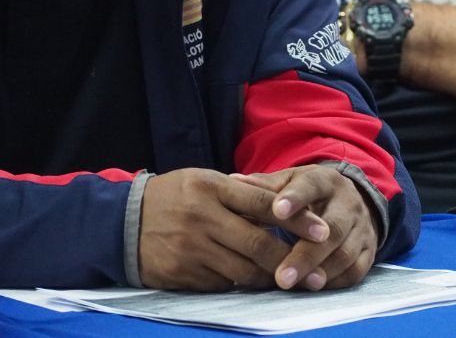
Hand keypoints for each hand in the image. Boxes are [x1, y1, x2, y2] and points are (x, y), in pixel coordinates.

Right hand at [138, 168, 329, 290]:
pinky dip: (241, 282)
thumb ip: (243, 194)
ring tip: (291, 279)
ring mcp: (191, 249)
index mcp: (212, 188)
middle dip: (291, 259)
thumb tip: (285, 209)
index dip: (297, 218)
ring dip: (270, 276)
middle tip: (316, 271)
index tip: (323, 231)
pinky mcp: (181, 274)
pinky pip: (223, 283)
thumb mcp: (206, 182)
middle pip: (257, 243)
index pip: (263, 203)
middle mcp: (202, 217)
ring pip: (244, 270)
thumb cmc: (176, 197)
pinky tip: (251, 279)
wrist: (121, 222)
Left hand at [232, 165, 378, 290]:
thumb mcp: (291, 181)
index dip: (295, 199)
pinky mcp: (369, 251)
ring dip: (320, 271)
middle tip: (282, 275)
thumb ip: (264, 186)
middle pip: (333, 228)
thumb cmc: (310, 193)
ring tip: (295, 286)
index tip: (276, 211)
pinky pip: (355, 271)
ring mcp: (361, 228)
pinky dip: (334, 282)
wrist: (352, 200)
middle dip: (306, 254)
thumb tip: (232, 182)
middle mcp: (348, 203)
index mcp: (325, 181)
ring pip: (345, 253)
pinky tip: (311, 289)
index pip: (311, 186)